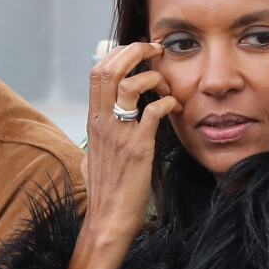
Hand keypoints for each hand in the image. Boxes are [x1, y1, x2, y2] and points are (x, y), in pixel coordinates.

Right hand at [66, 42, 181, 268]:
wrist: (108, 219)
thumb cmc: (104, 189)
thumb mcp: (92, 157)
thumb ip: (96, 139)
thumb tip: (96, 132)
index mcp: (93, 120)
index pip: (97, 72)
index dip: (118, 53)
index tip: (139, 51)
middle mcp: (102, 122)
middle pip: (109, 69)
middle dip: (134, 51)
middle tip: (156, 50)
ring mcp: (119, 134)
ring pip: (129, 85)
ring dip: (152, 77)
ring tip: (167, 86)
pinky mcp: (138, 149)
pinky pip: (152, 113)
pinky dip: (167, 103)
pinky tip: (176, 108)